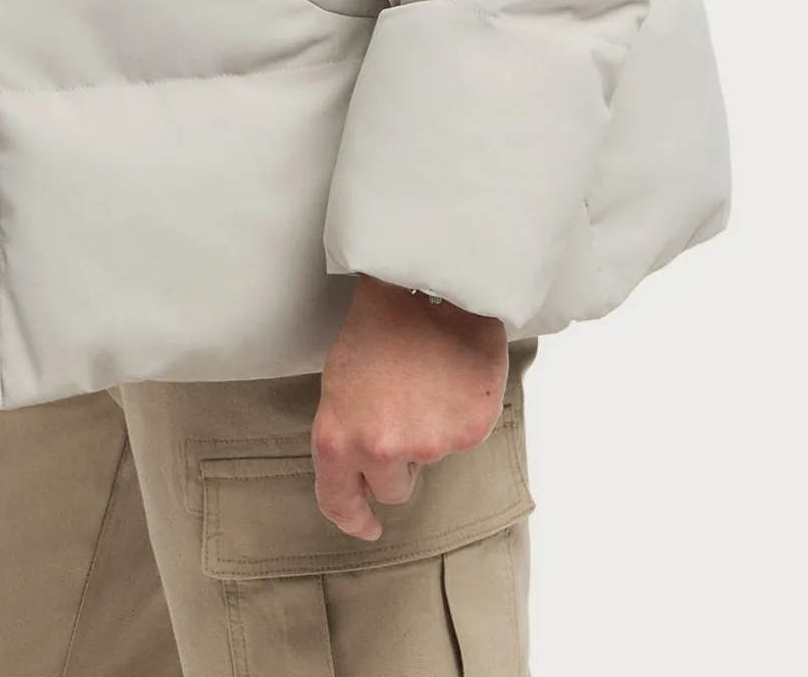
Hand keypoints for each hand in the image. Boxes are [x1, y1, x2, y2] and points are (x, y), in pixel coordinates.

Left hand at [312, 272, 508, 538]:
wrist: (431, 282)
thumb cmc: (378, 323)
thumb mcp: (339, 378)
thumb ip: (346, 431)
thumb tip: (358, 473)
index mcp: (338, 436)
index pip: (339, 500)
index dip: (353, 518)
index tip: (365, 526)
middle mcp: (381, 450)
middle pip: (392, 487)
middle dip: (397, 462)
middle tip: (401, 410)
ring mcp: (429, 444)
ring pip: (429, 457)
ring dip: (428, 431)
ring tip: (426, 377)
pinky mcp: (469, 432)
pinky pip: (462, 436)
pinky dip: (459, 414)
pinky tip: (451, 375)